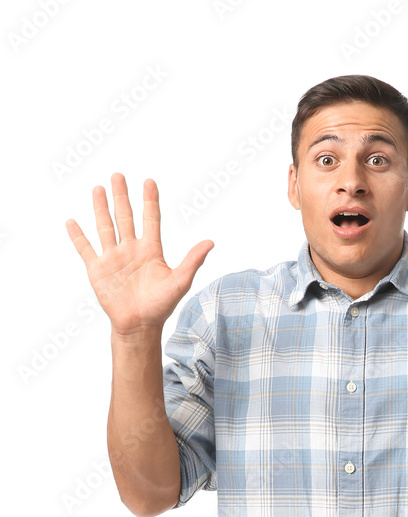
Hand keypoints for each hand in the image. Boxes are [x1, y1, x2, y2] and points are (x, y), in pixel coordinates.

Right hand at [66, 173, 213, 335]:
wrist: (139, 326)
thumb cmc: (161, 306)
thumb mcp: (180, 282)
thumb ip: (192, 261)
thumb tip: (211, 242)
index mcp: (150, 250)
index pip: (150, 219)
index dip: (150, 201)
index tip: (149, 181)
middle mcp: (131, 250)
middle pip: (125, 217)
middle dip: (121, 196)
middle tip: (117, 175)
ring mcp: (113, 258)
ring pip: (105, 227)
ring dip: (101, 208)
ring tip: (98, 188)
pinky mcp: (97, 270)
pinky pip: (85, 249)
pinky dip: (78, 236)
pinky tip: (72, 221)